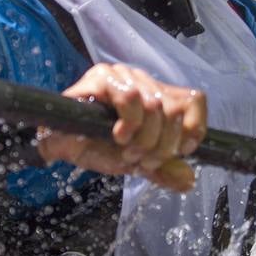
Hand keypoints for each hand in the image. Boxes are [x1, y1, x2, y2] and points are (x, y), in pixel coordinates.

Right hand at [37, 63, 206, 191]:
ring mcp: (123, 75)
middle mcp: (143, 80)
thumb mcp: (137, 163)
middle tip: (142, 160)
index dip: (192, 129)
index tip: (178, 152)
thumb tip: (188, 180)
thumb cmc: (98, 147)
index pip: (194, 100)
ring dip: (144, 138)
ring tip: (127, 150)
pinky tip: (118, 135)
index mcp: (157, 95)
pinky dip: (129, 122)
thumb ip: (163, 169)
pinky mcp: (102, 76)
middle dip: (161, 145)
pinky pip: (130, 96)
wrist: (61, 145)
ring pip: (154, 105)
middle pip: (174, 110)